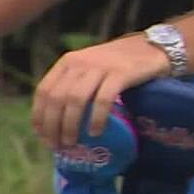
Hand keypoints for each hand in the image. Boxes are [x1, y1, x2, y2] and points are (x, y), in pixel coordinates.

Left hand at [32, 35, 168, 149]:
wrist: (153, 47)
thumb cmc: (119, 63)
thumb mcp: (90, 68)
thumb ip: (73, 84)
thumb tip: (56, 122)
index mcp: (68, 61)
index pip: (43, 91)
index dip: (39, 117)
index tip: (43, 137)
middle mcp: (80, 62)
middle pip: (57, 98)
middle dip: (53, 126)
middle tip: (58, 146)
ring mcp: (101, 66)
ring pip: (75, 100)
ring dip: (70, 125)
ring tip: (72, 143)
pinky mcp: (121, 73)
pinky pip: (103, 100)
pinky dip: (96, 118)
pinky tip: (95, 132)